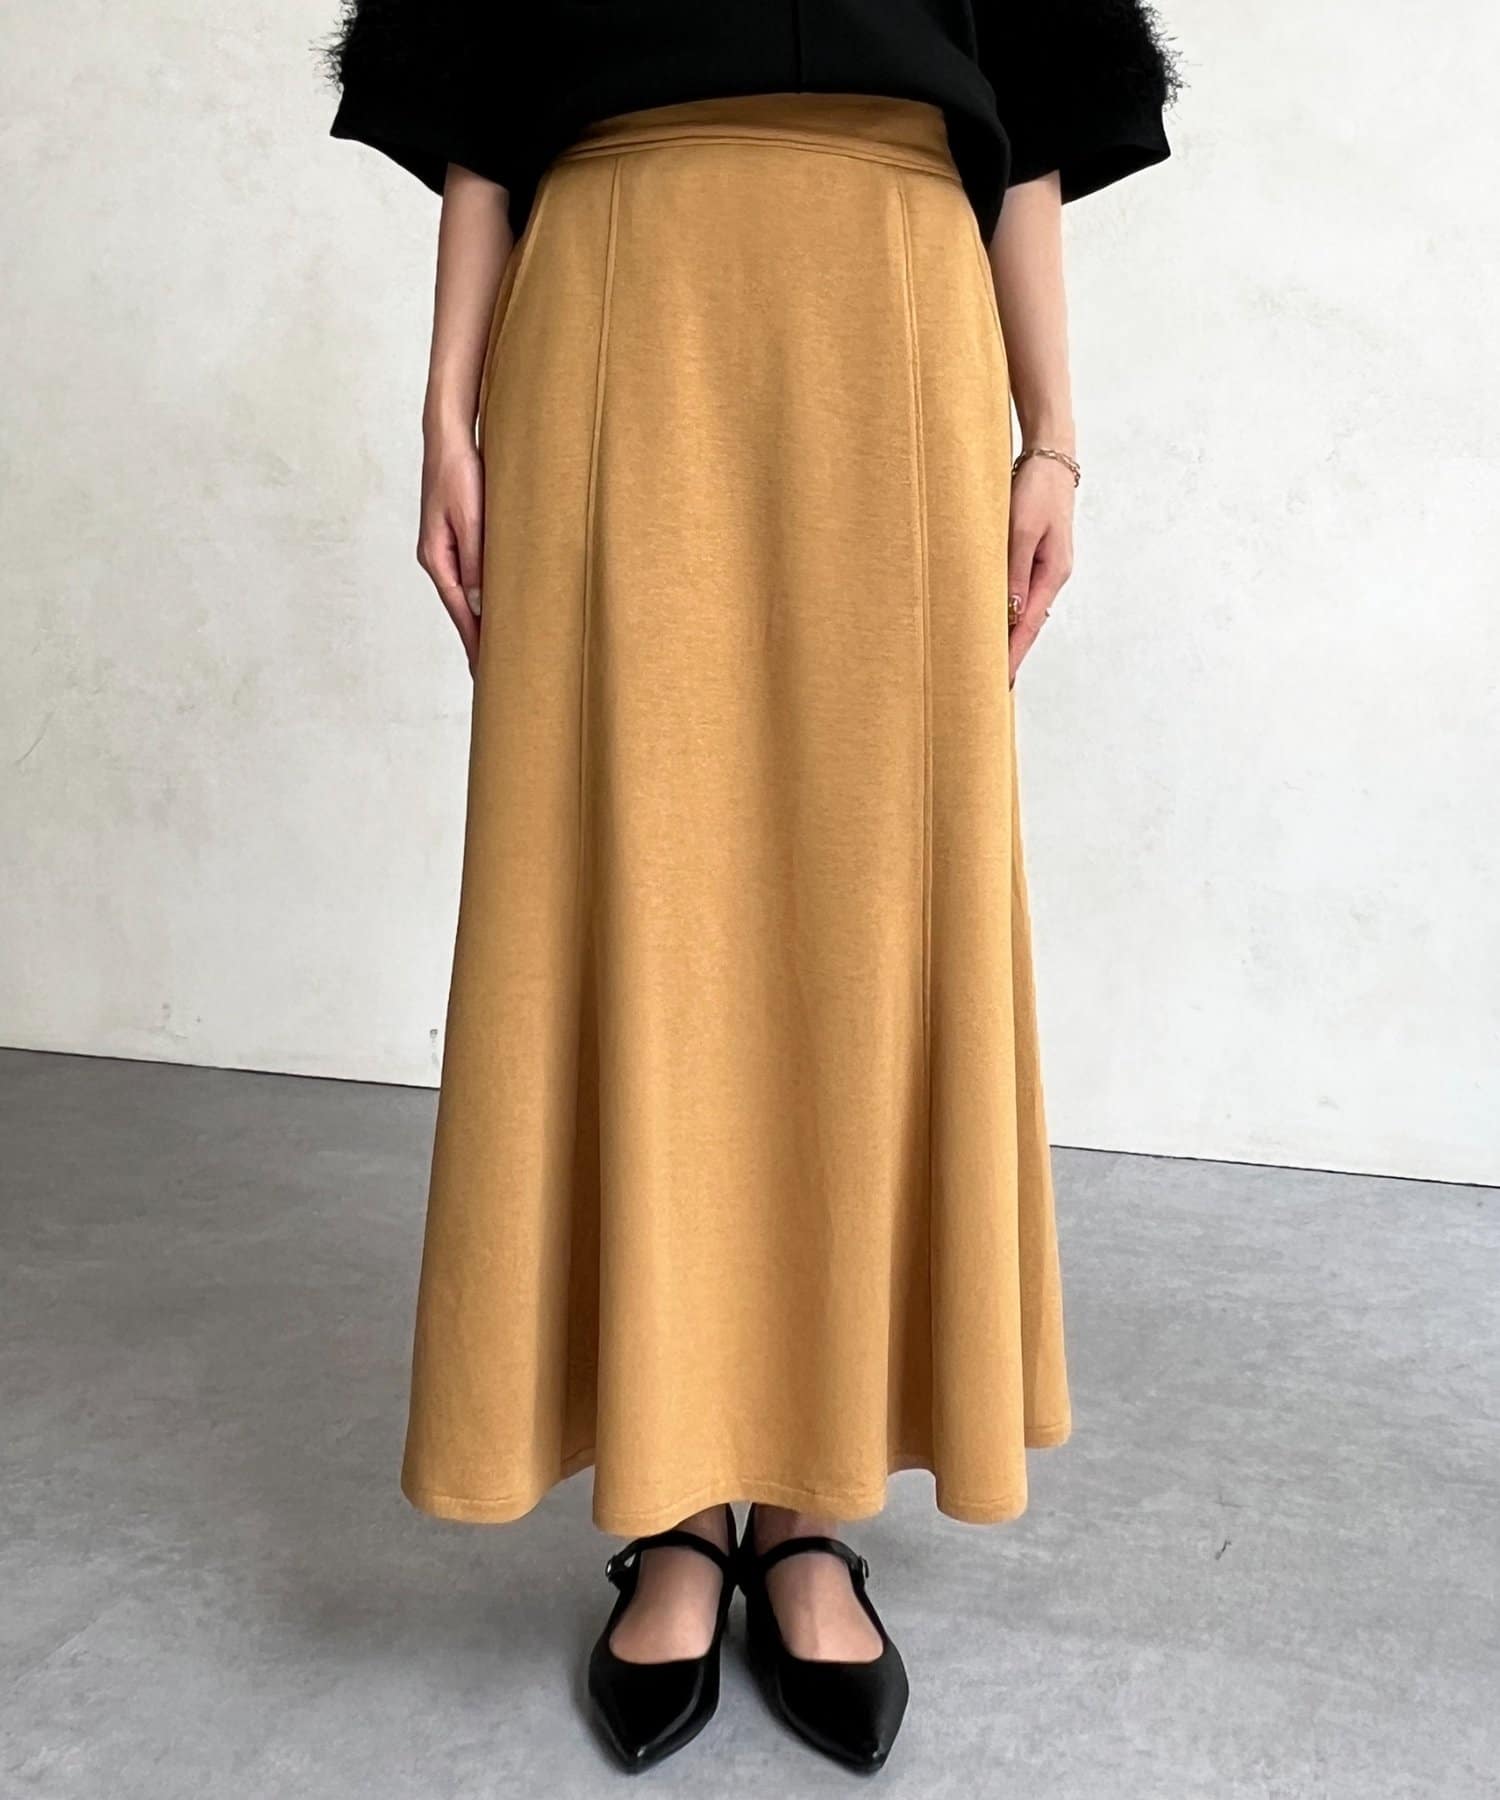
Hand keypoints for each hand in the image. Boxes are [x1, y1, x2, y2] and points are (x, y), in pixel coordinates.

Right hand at [417, 429, 483, 672]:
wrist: (448, 439)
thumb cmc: (460, 473)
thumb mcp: (472, 518)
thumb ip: (476, 560)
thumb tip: (478, 603)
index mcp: (437, 557)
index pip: (460, 611)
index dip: (474, 641)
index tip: (485, 671)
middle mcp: (437, 558)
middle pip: (460, 609)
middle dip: (475, 640)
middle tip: (491, 674)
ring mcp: (444, 550)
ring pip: (464, 595)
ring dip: (478, 621)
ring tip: (493, 651)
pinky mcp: (454, 539)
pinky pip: (468, 578)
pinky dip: (479, 598)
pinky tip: (489, 609)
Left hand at [1007, 454, 1075, 687]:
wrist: (1051, 456)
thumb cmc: (1036, 488)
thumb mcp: (1021, 529)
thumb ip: (1013, 571)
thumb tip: (1009, 612)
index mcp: (1052, 573)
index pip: (1029, 626)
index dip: (1013, 656)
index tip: (999, 683)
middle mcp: (1051, 576)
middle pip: (1028, 625)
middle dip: (1011, 655)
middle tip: (990, 686)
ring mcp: (1044, 567)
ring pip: (1024, 611)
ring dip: (1008, 636)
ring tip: (989, 663)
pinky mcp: (1034, 555)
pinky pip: (1020, 593)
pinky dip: (1008, 613)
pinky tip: (995, 623)